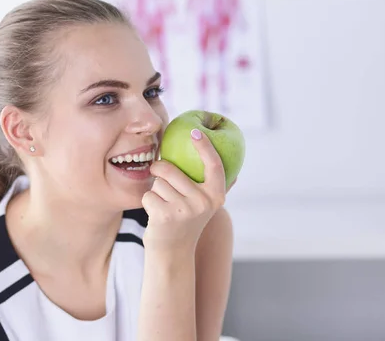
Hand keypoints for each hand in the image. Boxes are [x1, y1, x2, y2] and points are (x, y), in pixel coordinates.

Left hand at [142, 129, 233, 253]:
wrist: (173, 253)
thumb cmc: (187, 222)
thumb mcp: (205, 206)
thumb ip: (214, 188)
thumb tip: (236, 172)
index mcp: (216, 196)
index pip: (214, 165)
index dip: (205, 147)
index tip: (195, 132)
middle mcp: (203, 202)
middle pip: (172, 170)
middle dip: (160, 171)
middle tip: (159, 175)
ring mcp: (184, 209)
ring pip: (158, 183)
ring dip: (155, 191)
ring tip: (164, 205)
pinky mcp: (165, 215)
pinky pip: (148, 195)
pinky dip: (148, 202)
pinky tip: (156, 214)